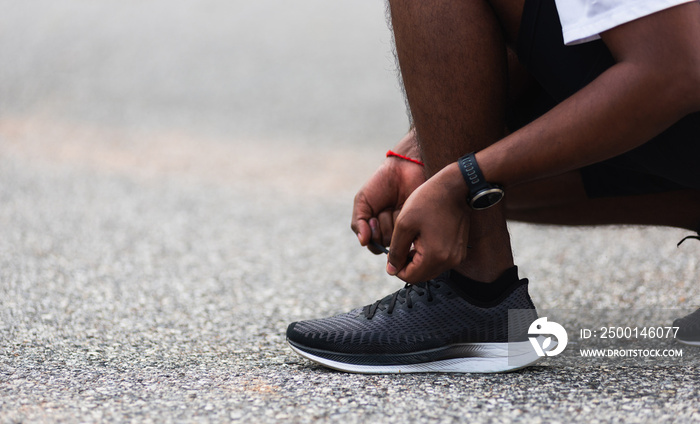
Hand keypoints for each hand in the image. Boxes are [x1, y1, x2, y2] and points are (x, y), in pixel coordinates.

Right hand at [351, 131, 425, 253]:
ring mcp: (406, 228)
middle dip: (382, 225)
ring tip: (395, 205)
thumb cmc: (380, 185)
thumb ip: (358, 223)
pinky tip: (403, 207)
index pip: (373, 245)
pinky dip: (403, 220)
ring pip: (396, 238)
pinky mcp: (418, 224)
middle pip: (384, 243)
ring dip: (392, 220)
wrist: (403, 169)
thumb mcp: (362, 202)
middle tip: (385, 208)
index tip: (372, 217)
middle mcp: (392, 232)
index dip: (372, 234)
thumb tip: (363, 242)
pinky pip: (408, 232)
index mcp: (378, 229)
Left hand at [386, 162, 470, 282]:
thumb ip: (396, 250)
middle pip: (421, 276)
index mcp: (435, 257)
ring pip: (430, 270)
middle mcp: (449, 261)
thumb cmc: (429, 201)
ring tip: (412, 241)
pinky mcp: (459, 250)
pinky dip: (429, 256)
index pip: (409, 277)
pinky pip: (440, 261)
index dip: (396, 268)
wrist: (456, 187)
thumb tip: (391, 270)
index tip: (391, 254)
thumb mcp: (404, 225)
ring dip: (417, 261)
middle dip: (407, 265)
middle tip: (400, 247)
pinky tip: (423, 239)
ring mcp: (457, 256)